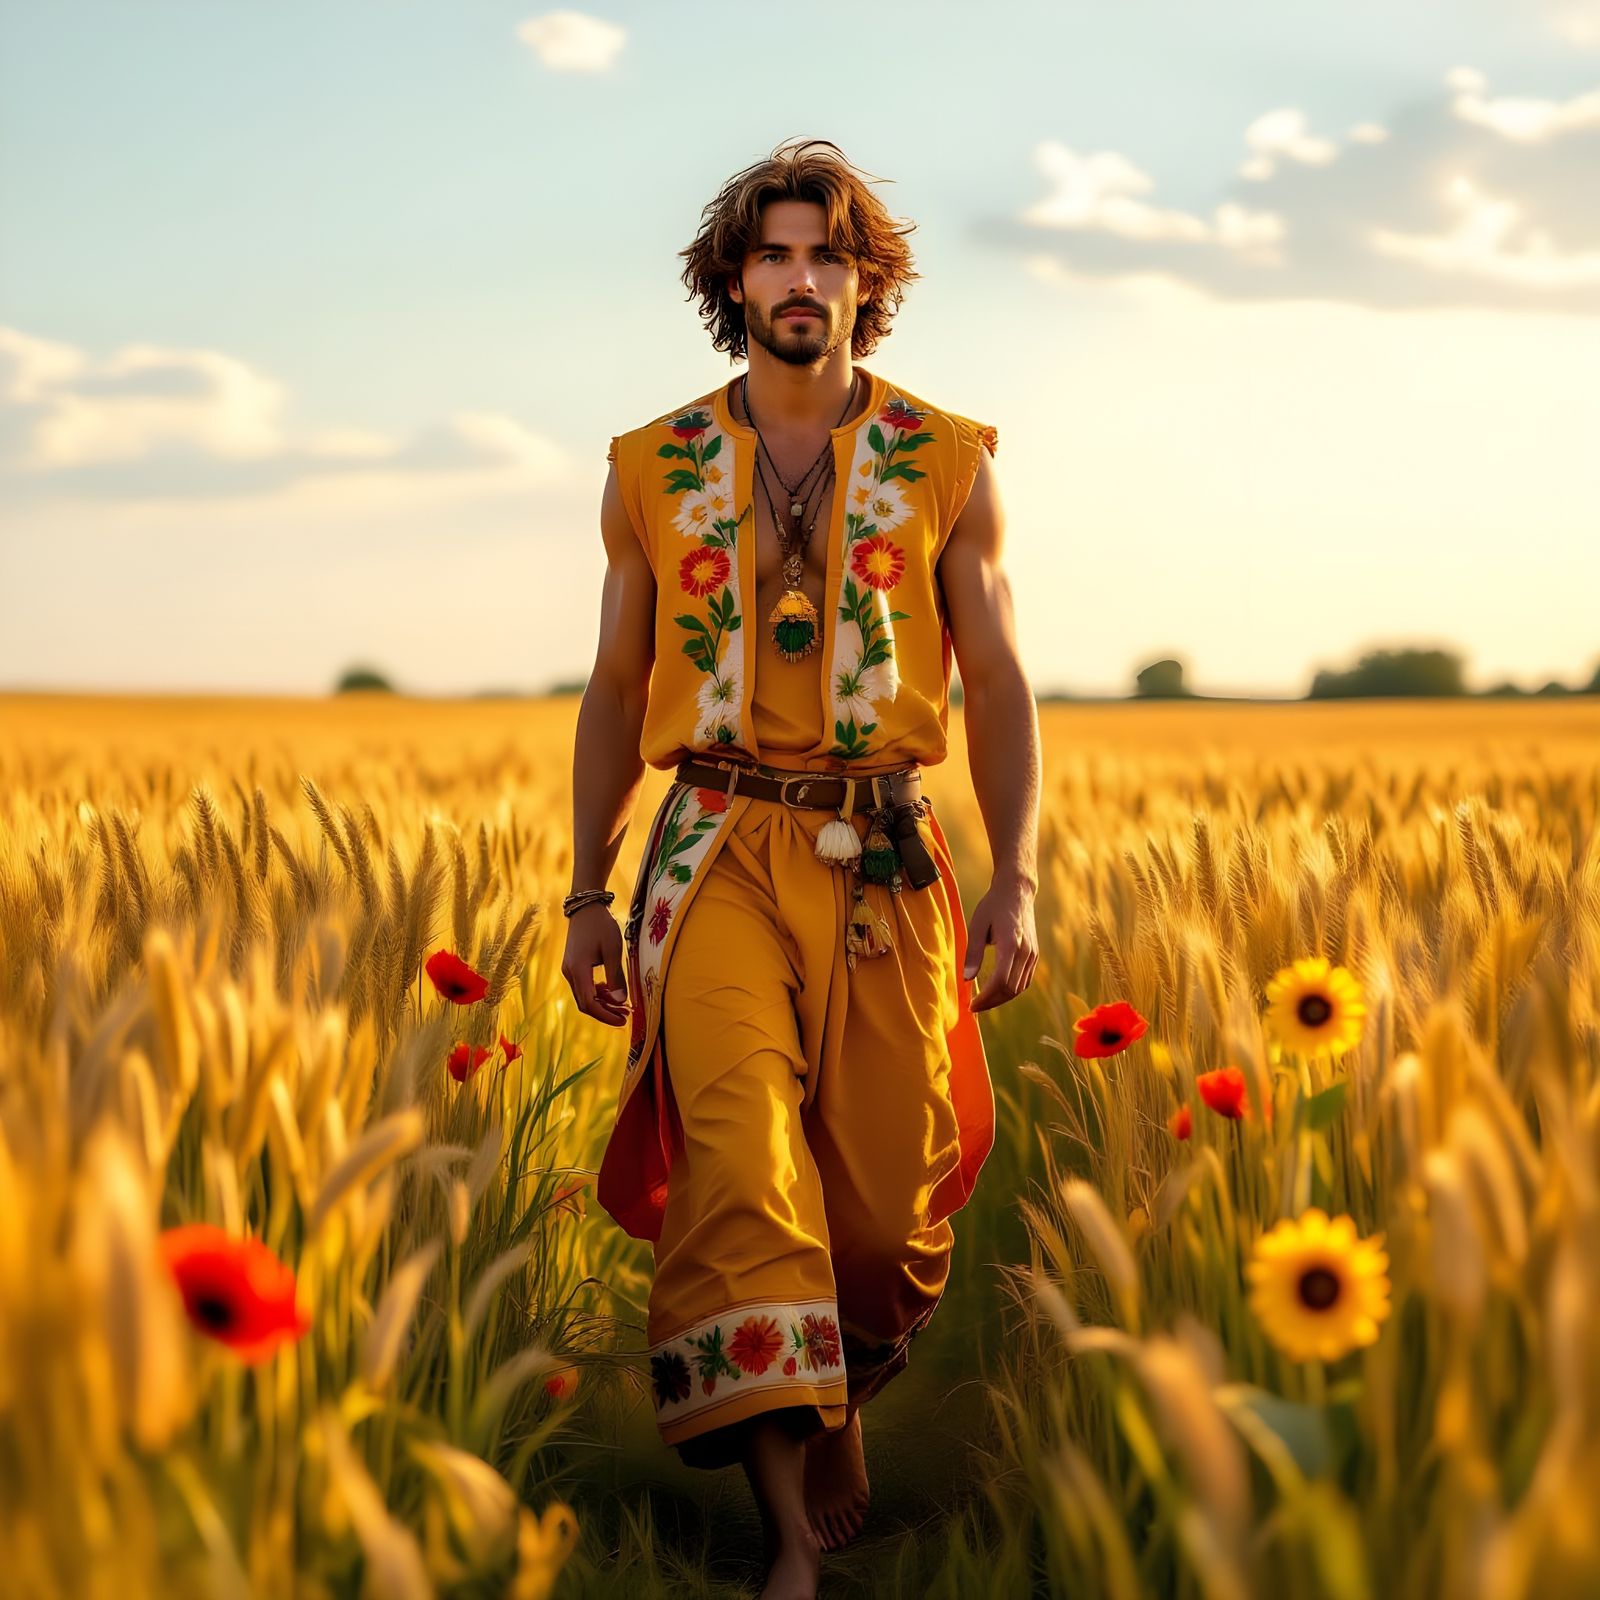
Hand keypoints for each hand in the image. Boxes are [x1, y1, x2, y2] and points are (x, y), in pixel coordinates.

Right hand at [561, 902, 629, 1026]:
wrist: (586, 909)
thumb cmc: (601, 926)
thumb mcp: (613, 950)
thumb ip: (616, 976)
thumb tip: (620, 1001)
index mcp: (578, 970)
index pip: (589, 1003)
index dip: (606, 1015)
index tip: (623, 1020)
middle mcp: (570, 973)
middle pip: (585, 1003)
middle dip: (605, 1012)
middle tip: (625, 1016)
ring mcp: (569, 970)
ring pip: (584, 996)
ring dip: (602, 1003)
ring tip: (622, 1006)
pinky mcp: (573, 966)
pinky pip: (583, 987)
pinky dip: (597, 993)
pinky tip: (611, 992)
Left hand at [962, 877, 1037, 1012]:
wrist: (1017, 890)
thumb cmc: (994, 905)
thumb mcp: (977, 925)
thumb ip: (973, 953)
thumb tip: (966, 978)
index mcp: (1010, 944)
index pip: (1000, 981)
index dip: (985, 997)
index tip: (971, 1004)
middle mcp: (1025, 952)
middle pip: (1011, 989)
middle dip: (991, 1002)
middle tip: (974, 1007)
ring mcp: (1032, 954)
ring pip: (1019, 988)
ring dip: (1001, 999)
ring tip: (984, 1002)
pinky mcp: (1034, 954)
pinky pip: (1025, 980)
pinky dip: (1011, 990)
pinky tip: (997, 991)